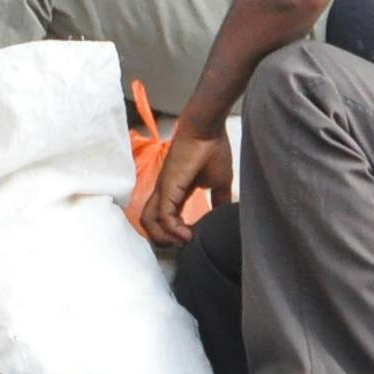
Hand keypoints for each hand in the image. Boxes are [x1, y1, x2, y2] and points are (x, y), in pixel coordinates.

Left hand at [140, 120, 234, 246]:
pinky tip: (188, 234)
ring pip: (149, 222)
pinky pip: (163, 216)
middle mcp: (164, 192)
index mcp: (174, 191)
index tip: (193, 239)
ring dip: (165, 239)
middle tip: (184, 245)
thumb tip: (224, 214)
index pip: (164, 219)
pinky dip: (173, 230)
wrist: (208, 128)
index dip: (175, 234)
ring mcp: (163, 189)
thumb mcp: (219, 182)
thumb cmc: (212, 149)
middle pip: (149, 224)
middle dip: (164, 241)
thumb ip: (218, 199)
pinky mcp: (167, 186)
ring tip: (185, 241)